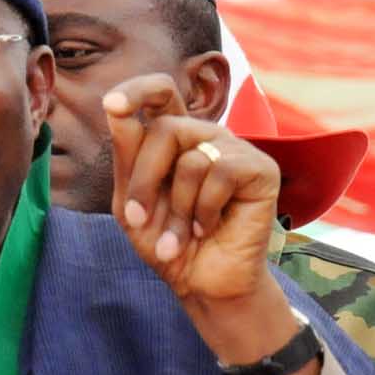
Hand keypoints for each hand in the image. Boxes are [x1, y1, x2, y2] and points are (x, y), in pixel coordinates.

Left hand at [105, 74, 278, 305]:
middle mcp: (206, 137)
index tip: (113, 105)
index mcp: (175, 138)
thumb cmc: (166, 242)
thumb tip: (113, 106)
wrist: (202, 283)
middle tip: (138, 218)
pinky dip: (205, 208)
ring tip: (180, 236)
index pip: (161, 93)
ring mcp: (235, 150)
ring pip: (191, 157)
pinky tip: (207, 227)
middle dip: (145, 179)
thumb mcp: (131, 203)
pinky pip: (221, 172)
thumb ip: (126, 157)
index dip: (138, 90)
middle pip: (166, 128)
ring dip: (178, 207)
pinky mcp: (261, 169)